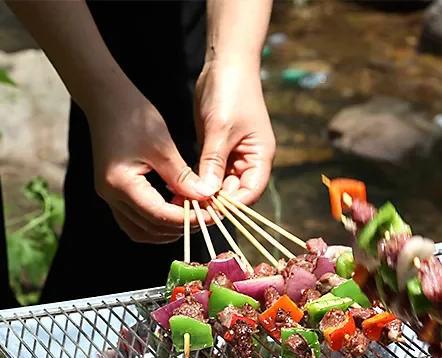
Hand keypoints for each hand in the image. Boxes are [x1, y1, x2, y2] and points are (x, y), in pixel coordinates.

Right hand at [87, 88, 216, 242]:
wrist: (106, 98)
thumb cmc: (133, 115)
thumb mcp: (163, 146)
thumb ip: (183, 178)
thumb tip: (206, 198)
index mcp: (122, 184)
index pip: (160, 216)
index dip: (188, 220)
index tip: (212, 215)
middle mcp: (111, 196)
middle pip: (151, 229)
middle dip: (181, 227)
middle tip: (206, 216)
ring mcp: (110, 196)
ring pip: (141, 231)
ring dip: (168, 229)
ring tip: (192, 215)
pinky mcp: (114, 193)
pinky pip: (135, 221)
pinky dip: (156, 222)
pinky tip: (175, 210)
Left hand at [191, 62, 275, 205]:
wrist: (226, 62)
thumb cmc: (231, 91)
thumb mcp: (221, 129)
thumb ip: (214, 162)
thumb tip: (207, 193)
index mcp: (260, 157)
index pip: (250, 193)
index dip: (232, 205)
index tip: (209, 210)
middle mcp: (250, 161)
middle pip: (235, 193)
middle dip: (215, 201)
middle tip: (189, 208)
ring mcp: (234, 155)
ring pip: (220, 185)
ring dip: (204, 192)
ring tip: (182, 199)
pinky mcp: (218, 149)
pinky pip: (210, 172)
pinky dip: (198, 180)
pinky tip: (181, 185)